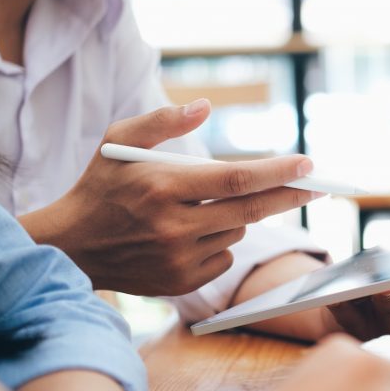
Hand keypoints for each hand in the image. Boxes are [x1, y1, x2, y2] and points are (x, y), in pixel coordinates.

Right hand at [19, 99, 321, 295]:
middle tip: (319, 185)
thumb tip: (205, 107)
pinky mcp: (180, 283)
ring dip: (236, 214)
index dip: (276, 172)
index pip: (233, 179)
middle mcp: (173, 227)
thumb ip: (161, 121)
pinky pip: (224, 257)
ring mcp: (178, 259)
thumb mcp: (117, 142)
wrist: (70, 247)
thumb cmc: (99, 186)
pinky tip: (191, 233)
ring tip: (202, 205)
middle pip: (249, 210)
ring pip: (236, 230)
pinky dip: (220, 241)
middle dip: (289, 196)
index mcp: (161, 187)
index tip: (308, 164)